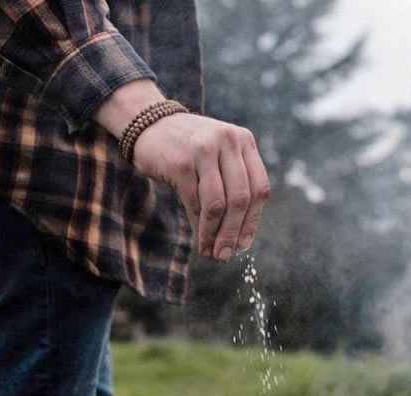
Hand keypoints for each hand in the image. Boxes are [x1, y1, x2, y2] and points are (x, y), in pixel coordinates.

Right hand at [94, 82, 269, 261]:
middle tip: (225, 255)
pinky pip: (195, 204)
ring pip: (218, 204)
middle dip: (233, 233)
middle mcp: (227, 141)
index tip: (243, 244)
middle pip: (240, 199)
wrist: (151, 124)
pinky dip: (199, 227)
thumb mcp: (219, 157)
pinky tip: (199, 240)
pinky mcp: (181, 163)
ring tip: (211, 252)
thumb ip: (234, 184)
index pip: (259, 188)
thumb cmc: (188, 149)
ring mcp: (204, 150)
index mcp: (243, 141)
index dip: (252, 221)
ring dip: (215, 234)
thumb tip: (241, 238)